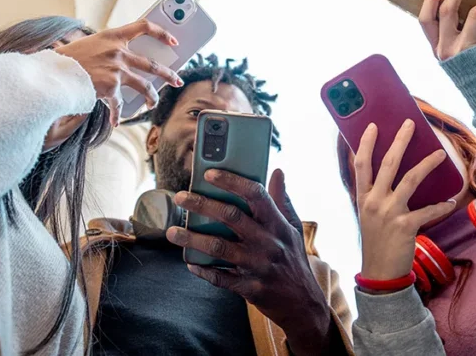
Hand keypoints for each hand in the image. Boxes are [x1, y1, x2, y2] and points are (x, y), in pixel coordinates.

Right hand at [55, 20, 181, 124]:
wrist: (54, 72)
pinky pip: (120, 104)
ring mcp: (117, 69)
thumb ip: (106, 49)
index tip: (173, 41)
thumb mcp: (88, 45)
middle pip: (152, 64)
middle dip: (168, 74)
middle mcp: (118, 51)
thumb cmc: (67, 59)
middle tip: (177, 80)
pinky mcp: (111, 87)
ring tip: (153, 104)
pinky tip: (118, 121)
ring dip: (152, 97)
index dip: (162, 32)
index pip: (144, 26)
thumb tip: (123, 60)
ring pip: (145, 86)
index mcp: (113, 35)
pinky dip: (118, 114)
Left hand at [167, 170, 333, 355]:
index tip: (210, 173)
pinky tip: (190, 263)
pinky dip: (204, 271)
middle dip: (203, 205)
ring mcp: (257, 266)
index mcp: (278, 224)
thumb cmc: (294, 260)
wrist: (303, 304)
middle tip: (181, 197)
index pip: (256, 195)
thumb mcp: (294, 228)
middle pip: (231, 217)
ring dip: (193, 239)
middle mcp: (267, 242)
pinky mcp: (249, 288)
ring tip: (172, 232)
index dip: (232, 182)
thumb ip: (283, 200)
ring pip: (219, 248)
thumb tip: (278, 171)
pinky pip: (221, 278)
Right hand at [355, 121, 456, 282]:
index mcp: (363, 197)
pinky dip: (441, 205)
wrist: (380, 272)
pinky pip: (427, 210)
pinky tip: (451, 201)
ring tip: (439, 153)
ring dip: (427, 164)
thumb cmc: (377, 240)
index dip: (367, 143)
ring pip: (410, 180)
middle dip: (400, 141)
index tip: (374, 126)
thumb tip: (391, 173)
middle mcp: (374, 202)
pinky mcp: (406, 226)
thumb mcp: (368, 214)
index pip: (361, 164)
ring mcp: (389, 213)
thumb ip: (376, 194)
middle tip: (410, 124)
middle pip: (387, 164)